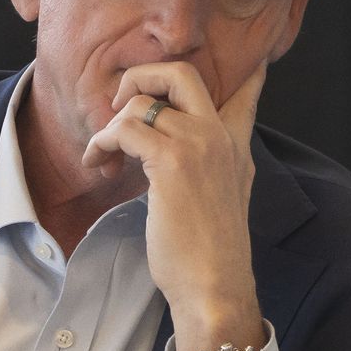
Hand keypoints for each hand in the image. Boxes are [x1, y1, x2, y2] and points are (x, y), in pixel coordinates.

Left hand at [82, 60, 266, 350]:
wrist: (214, 286)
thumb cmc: (208, 254)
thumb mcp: (223, 201)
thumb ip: (212, 169)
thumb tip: (181, 160)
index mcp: (235, 147)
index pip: (245, 96)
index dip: (245, 75)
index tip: (253, 65)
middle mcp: (219, 136)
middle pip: (182, 73)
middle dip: (141, 76)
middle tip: (121, 104)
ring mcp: (198, 144)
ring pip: (141, 102)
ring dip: (110, 126)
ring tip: (103, 157)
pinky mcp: (171, 161)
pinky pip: (124, 129)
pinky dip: (101, 142)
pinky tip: (98, 165)